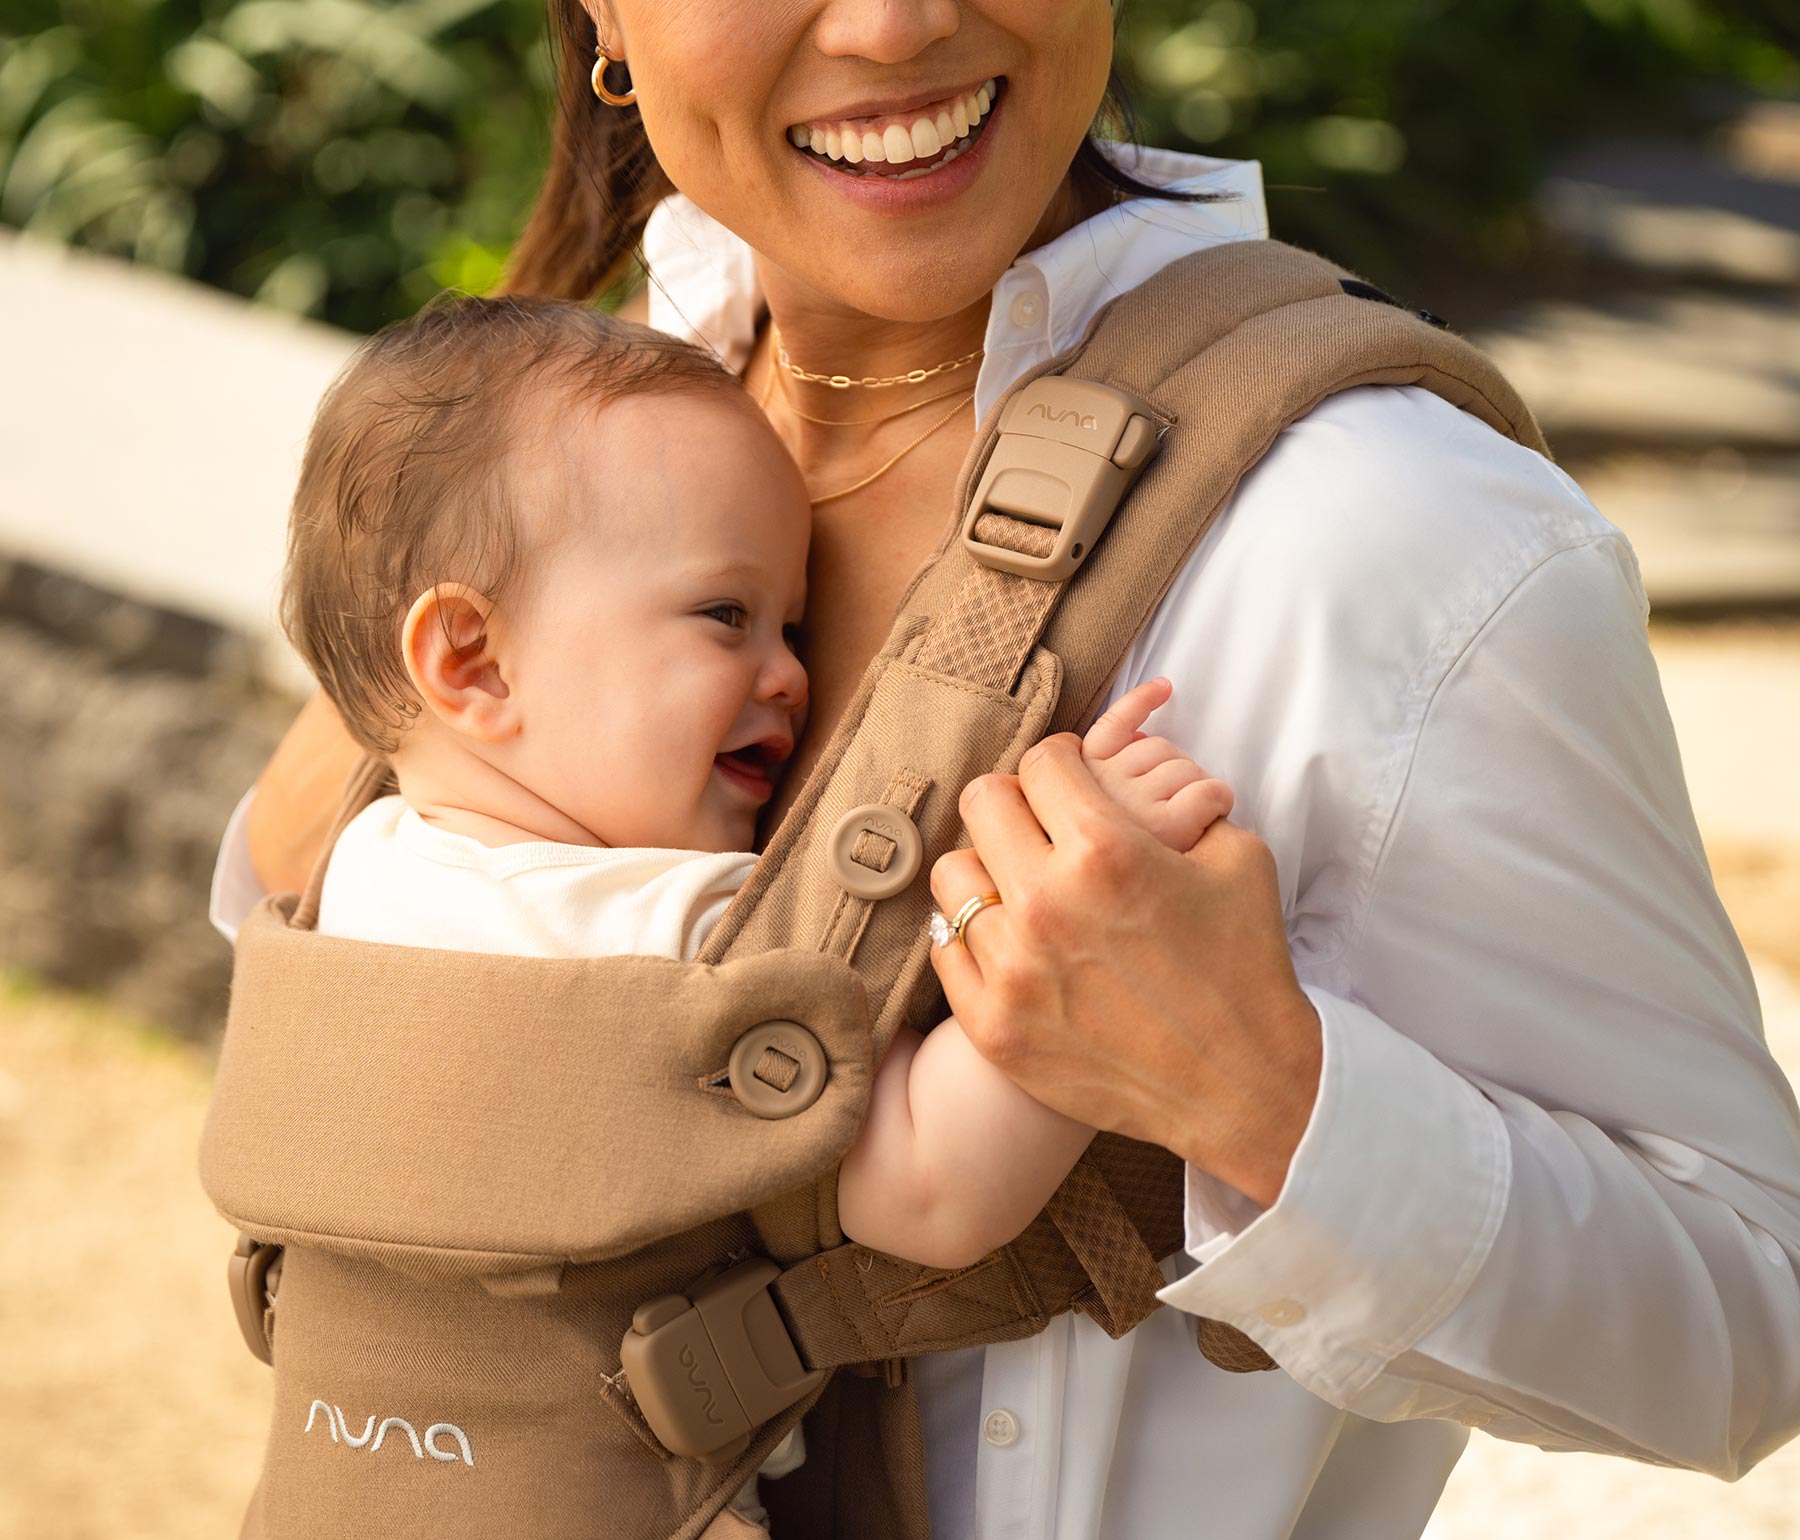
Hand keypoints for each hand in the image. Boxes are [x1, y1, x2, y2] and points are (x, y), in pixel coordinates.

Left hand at [928, 733, 1321, 1208]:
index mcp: (1106, 850)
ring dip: (988, 871)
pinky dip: (973, 936)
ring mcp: (1011, 968)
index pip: (1041, 761)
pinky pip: (942, 947)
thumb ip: (1175, 803)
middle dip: (1017, 804)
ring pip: (952, 876)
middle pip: (982, 803)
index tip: (1069, 778)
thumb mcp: (1236, 857)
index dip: (1061, 761)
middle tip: (1041, 826)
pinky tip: (1010, 941)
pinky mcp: (993, 1025)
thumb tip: (1129, 775)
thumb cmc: (1245, 965)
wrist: (1242, 1086)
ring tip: (1022, 888)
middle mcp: (1046, 902)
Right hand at [1081, 677, 1233, 852]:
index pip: (1111, 726)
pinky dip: (1219, 799)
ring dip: (1198, 788)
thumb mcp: (1093, 811)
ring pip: (1186, 769)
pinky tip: (1212, 813)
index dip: (1140, 703)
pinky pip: (1208, 791)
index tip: (1164, 688)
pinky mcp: (1166, 828)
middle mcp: (1099, 788)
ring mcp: (1131, 806)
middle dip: (1175, 769)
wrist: (1130, 935)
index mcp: (1079, 782)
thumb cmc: (1124, 858)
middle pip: (1158, 747)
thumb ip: (1102, 776)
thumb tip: (1135, 739)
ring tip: (1190, 818)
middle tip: (1174, 803)